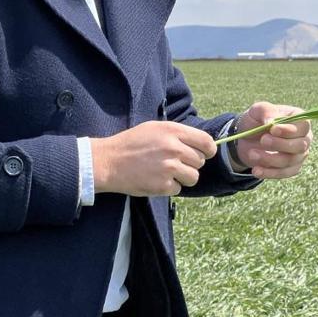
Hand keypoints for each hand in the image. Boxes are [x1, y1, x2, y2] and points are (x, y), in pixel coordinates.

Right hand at [90, 121, 216, 195]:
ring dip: (183, 177)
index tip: (205, 153)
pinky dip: (170, 187)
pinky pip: (178, 188)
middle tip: (174, 162)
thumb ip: (177, 134)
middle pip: (200, 161)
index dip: (208, 149)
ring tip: (167, 172)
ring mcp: (169, 168)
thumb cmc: (131, 143)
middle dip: (191, 163)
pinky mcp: (163, 185)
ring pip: (194, 177)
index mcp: (173, 131)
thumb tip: (199, 143)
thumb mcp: (155, 128)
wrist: (109, 161)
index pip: (206, 142)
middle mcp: (174, 148)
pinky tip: (156, 179)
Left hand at [232, 101, 312, 178]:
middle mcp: (304, 138)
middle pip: (300, 145)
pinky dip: (270, 173)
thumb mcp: (257, 110)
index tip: (273, 129)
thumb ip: (265, 111)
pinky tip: (256, 170)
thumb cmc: (256, 120)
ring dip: (270, 159)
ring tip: (252, 154)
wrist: (246, 139)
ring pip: (290, 160)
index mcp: (299, 120)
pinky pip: (284, 173)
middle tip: (262, 140)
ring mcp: (299, 155)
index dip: (289, 129)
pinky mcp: (291, 168)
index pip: (303, 126)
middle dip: (280, 144)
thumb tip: (271, 122)